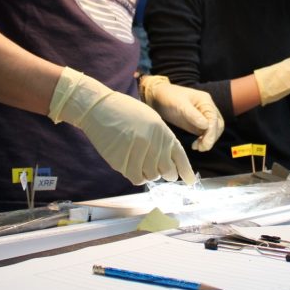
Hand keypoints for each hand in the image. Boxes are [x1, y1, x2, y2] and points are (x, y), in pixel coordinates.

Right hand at [48, 67, 195, 184]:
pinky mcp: (121, 161)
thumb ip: (162, 139)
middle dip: (166, 174)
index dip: (185, 171)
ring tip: (142, 162)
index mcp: (162, 131)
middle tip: (162, 172)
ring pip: (151, 176)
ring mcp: (136, 153)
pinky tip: (132, 166)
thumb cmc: (126, 112)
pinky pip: (135, 178)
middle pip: (166, 171)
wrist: (99, 108)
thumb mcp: (151, 120)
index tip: (190, 181)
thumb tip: (169, 162)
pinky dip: (136, 176)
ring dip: (149, 173)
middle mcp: (152, 143)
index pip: (179, 156)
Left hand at [140, 75, 223, 150]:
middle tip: (202, 148)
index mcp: (206, 101)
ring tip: (198, 147)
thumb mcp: (179, 104)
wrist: (158, 96)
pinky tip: (196, 145)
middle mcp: (207, 109)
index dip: (212, 132)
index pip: (214, 119)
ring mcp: (203, 117)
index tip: (205, 144)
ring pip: (213, 131)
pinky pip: (205, 134)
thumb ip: (192, 115)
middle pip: (217, 125)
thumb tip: (205, 126)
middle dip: (212, 138)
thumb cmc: (169, 97)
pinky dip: (203, 141)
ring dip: (209, 140)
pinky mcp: (197, 124)